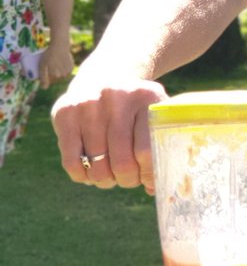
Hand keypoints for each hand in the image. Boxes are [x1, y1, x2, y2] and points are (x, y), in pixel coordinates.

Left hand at [38, 40, 74, 88]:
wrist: (60, 45)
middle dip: (52, 73)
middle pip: (55, 78)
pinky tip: (61, 62)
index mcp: (54, 76)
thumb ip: (43, 77)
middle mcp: (62, 75)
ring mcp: (68, 71)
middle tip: (50, 64)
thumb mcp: (42, 65)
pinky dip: (63, 68)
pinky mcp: (71, 67)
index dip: (45, 75)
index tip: (45, 68)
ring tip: (55, 62)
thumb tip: (44, 88)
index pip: (48, 81)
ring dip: (58, 71)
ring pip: (61, 75)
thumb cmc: (49, 54)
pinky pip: (66, 71)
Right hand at [51, 59, 166, 194]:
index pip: (147, 152)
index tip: (147, 178)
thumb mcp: (154, 116)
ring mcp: (89, 103)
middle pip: (122, 162)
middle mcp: (118, 97)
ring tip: (110, 176)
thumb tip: (156, 190)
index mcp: (148, 98)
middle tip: (128, 178)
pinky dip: (82, 177)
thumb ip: (161, 148)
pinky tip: (90, 172)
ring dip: (105, 180)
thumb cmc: (135, 109)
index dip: (148, 174)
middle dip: (127, 180)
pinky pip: (72, 162)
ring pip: (97, 166)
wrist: (106, 75)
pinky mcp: (65, 113)